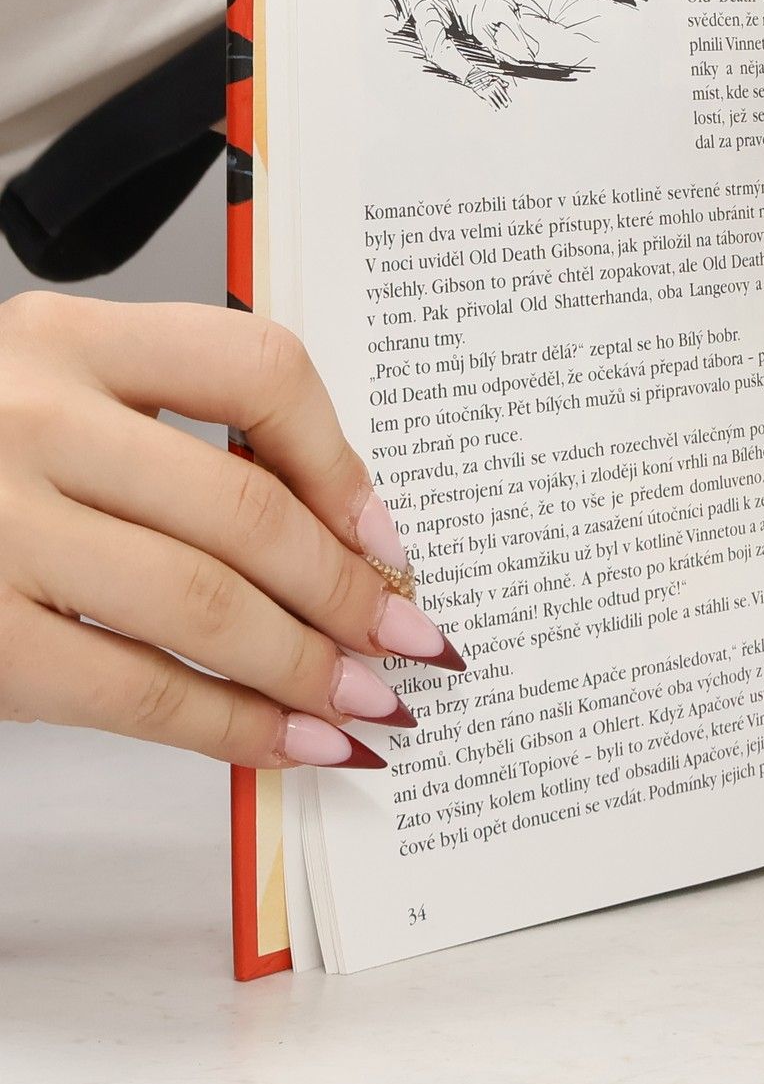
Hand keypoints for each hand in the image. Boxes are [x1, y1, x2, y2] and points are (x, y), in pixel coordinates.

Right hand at [0, 298, 464, 767]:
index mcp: (71, 339)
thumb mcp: (57, 400)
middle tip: (407, 641)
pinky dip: (228, 727)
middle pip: (243, 506)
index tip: (388, 535)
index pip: (258, 369)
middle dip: (347, 591)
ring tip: (362, 705)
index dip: (343, 462)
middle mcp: (30, 417)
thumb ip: (172, 436)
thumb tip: (340, 535)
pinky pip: (134, 688)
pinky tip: (284, 744)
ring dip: (304, 668)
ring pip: (202, 603)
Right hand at [465, 66, 511, 109]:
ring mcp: (488, 90)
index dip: (506, 97)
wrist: (473, 77)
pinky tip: (495, 109)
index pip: (502, 91)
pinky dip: (493, 105)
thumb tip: (507, 84)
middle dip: (503, 101)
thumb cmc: (483, 76)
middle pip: (500, 96)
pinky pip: (490, 101)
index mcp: (496, 82)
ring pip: (495, 99)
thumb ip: (501, 81)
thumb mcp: (493, 77)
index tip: (509, 102)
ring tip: (501, 108)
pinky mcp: (483, 94)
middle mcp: (493, 86)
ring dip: (499, 104)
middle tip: (506, 106)